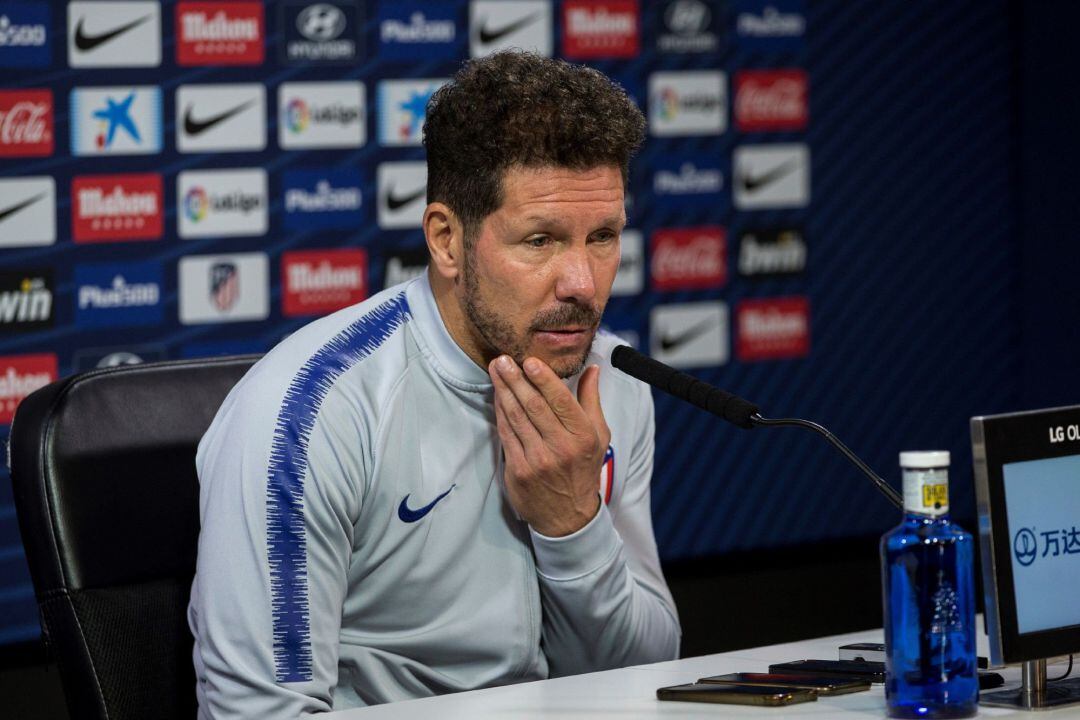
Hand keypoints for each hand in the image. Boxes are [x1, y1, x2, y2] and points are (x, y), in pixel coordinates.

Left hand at [489, 355, 610, 536]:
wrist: (568, 516)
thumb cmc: (583, 469)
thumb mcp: (599, 436)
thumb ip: (592, 400)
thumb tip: (592, 369)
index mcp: (583, 437)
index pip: (561, 401)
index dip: (544, 379)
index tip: (529, 360)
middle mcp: (561, 448)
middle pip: (534, 406)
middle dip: (516, 379)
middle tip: (503, 359)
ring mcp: (537, 460)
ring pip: (516, 417)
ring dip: (504, 390)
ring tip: (496, 369)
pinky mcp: (518, 471)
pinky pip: (506, 434)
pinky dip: (500, 412)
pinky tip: (497, 395)